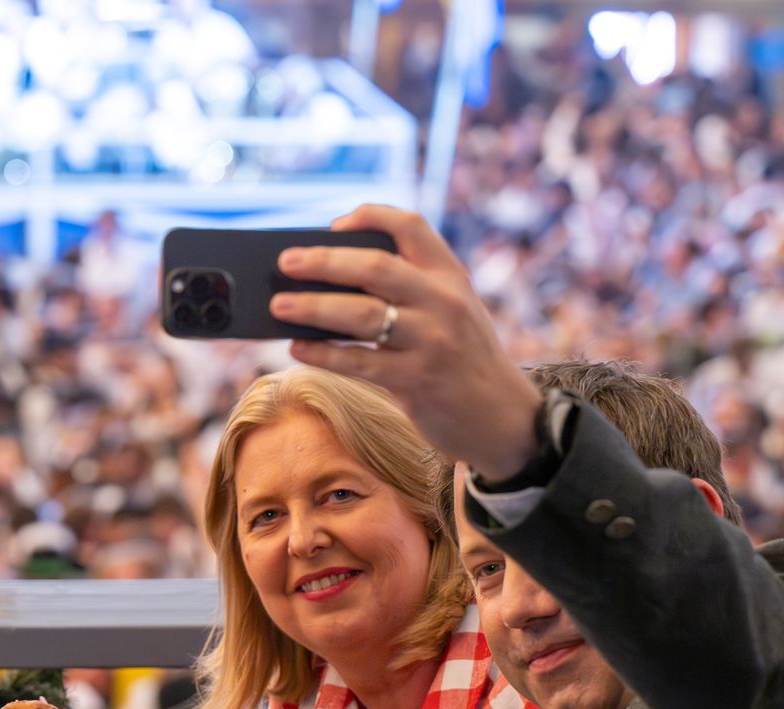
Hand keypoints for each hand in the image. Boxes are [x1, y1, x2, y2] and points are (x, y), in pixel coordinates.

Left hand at [267, 204, 544, 482]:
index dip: (370, 217)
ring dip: (313, 308)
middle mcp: (444, 301)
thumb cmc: (463, 359)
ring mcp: (432, 340)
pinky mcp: (417, 380)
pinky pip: (358, 362)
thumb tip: (329, 284)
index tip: (335, 224)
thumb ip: (411, 292)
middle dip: (323, 262)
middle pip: (375, 267)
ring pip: (361, 314)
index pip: (410, 226)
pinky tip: (297, 348)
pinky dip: (322, 353)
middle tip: (286, 262)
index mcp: (451, 275)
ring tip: (279, 306)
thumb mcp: (453, 311)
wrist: (503, 416)